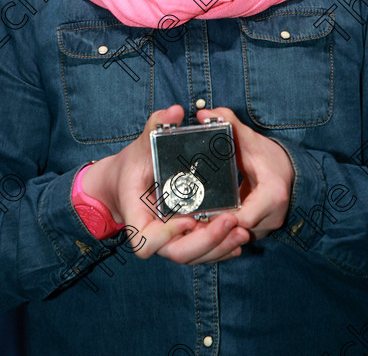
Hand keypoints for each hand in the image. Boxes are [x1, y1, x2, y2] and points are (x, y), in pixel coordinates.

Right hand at [83, 106, 249, 264]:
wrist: (125, 182)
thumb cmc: (134, 163)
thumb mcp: (142, 142)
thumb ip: (156, 125)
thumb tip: (174, 111)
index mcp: (137, 213)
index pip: (146, 241)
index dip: (166, 236)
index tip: (189, 219)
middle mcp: (152, 232)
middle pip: (176, 253)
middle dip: (205, 242)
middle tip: (230, 221)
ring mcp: (168, 239)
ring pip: (191, 257)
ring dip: (218, 248)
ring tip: (242, 232)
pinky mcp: (181, 239)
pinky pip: (199, 254)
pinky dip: (219, 251)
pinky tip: (237, 242)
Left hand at [196, 107, 294, 240]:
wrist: (291, 172)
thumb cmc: (270, 157)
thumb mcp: (251, 139)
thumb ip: (229, 123)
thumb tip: (203, 113)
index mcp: (272, 195)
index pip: (243, 217)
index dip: (220, 217)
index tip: (198, 210)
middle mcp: (272, 217)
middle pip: (236, 231)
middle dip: (211, 226)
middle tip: (185, 219)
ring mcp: (266, 228)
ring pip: (235, 238)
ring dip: (215, 231)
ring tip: (189, 223)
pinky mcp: (259, 232)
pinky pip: (236, 237)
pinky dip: (221, 231)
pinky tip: (202, 223)